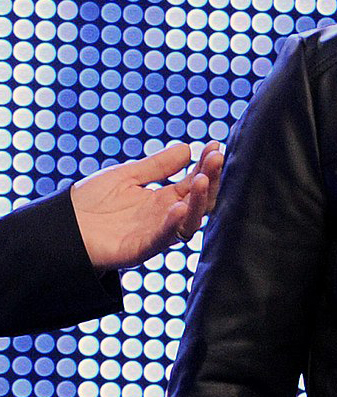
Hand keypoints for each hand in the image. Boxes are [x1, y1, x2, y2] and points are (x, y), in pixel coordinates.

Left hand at [70, 141, 223, 270]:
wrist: (59, 227)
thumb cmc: (90, 202)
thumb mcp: (127, 176)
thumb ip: (157, 166)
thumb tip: (188, 148)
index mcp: (164, 199)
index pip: (193, 181)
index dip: (206, 164)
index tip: (215, 146)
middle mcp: (165, 216)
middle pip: (198, 200)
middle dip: (210, 179)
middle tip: (216, 158)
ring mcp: (154, 233)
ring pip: (188, 221)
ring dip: (198, 201)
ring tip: (202, 179)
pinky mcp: (139, 249)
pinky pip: (161, 239)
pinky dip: (172, 225)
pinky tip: (179, 207)